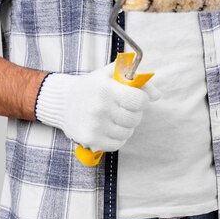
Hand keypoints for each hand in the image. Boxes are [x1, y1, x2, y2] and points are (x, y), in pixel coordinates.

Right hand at [34, 62, 160, 150]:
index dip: (142, 100)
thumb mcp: (112, 74)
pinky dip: (117, 137)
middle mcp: (100, 108)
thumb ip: (136, 78)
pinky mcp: (91, 140)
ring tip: (114, 117)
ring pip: (128, 132)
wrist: (62, 102)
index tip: (136, 98)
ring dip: (126, 126)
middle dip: (133, 113)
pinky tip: (108, 127)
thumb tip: (157, 95)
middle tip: (123, 107)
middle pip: (135, 118)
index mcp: (106, 89)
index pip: (139, 100)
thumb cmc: (93, 86)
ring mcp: (95, 126)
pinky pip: (118, 144)